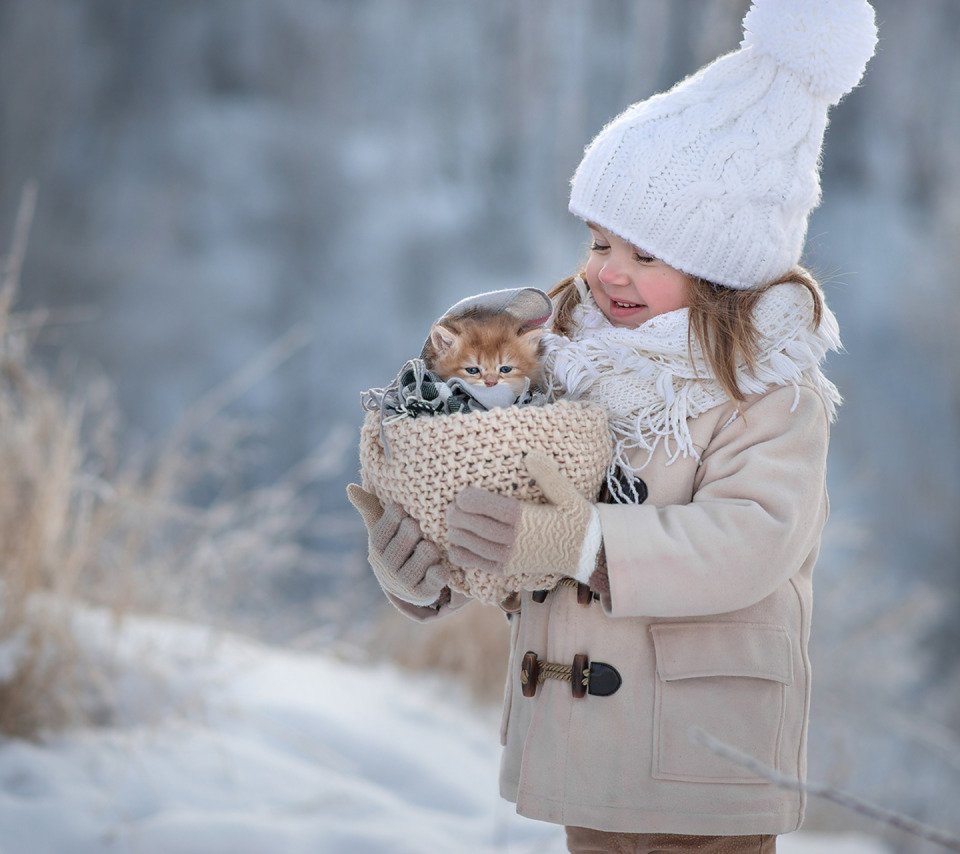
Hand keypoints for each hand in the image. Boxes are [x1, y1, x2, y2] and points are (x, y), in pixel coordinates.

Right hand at [346, 484, 450, 606]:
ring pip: (425, 554)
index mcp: (377, 547)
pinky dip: (440, 571)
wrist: (406, 585)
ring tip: (431, 548)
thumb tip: (350, 487)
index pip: (387, 523)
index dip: (398, 515)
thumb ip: (369, 507)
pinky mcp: (422, 594)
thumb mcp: (383, 527)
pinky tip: (440, 566)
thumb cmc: (396, 546)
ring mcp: (404, 582)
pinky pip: (436, 577)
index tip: (404, 512)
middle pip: (409, 535)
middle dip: (417, 529)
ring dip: (431, 549)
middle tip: (420, 529)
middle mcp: (387, 566)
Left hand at [445, 452, 601, 581]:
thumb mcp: (567, 495)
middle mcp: (514, 539)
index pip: (485, 507)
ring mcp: (509, 557)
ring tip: (453, 522)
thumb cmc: (575, 520)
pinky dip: (462, 554)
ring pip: (472, 545)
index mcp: (524, 517)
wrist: (586, 553)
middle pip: (474, 526)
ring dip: (457, 533)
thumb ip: (548, 475)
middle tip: (451, 507)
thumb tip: (530, 455)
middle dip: (457, 515)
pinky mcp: (508, 569)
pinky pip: (477, 564)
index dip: (468, 500)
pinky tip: (457, 545)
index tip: (461, 494)